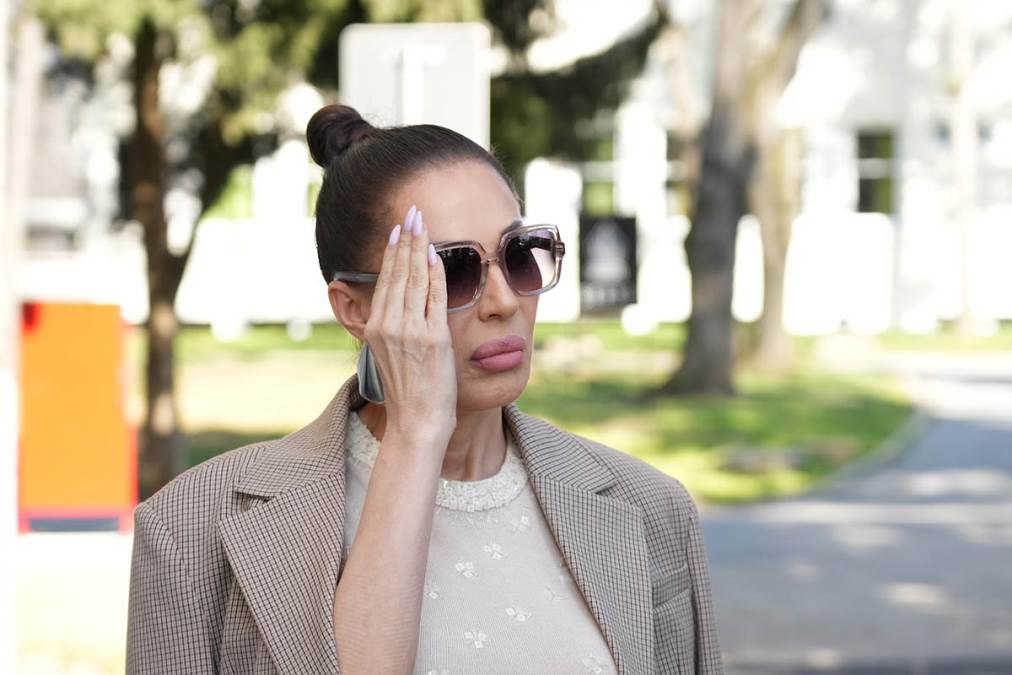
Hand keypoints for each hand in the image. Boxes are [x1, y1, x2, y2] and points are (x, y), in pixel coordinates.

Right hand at [363, 204, 456, 447]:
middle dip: (406, 239)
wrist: (417, 423)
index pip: (386, 280)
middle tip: (411, 212)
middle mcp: (389, 325)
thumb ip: (392, 327)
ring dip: (420, 247)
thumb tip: (395, 306)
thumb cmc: (408, 392)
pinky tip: (437, 254)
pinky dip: (436, 273)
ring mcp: (411, 330)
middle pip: (398, 272)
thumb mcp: (389, 355)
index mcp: (376, 328)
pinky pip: (435, 296)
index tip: (398, 229)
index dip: (393, 251)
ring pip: (415, 278)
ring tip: (422, 223)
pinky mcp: (433, 338)